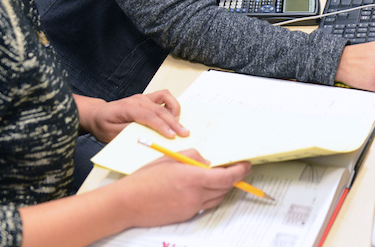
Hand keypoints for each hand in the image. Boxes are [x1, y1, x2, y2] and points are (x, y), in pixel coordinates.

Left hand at [82, 90, 188, 143]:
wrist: (98, 114)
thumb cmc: (103, 125)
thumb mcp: (111, 134)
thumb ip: (128, 133)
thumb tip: (146, 136)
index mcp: (127, 108)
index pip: (148, 116)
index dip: (161, 126)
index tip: (171, 136)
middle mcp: (137, 100)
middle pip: (159, 109)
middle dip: (173, 122)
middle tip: (184, 134)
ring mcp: (143, 97)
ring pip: (165, 97)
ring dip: (175, 109)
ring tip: (179, 124)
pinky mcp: (147, 98)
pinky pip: (163, 96)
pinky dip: (171, 104)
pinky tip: (173, 116)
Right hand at [117, 151, 252, 227]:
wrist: (128, 203)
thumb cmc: (145, 179)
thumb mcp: (171, 158)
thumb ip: (193, 157)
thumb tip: (208, 162)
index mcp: (192, 178)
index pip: (227, 177)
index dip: (240, 171)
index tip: (246, 165)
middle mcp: (195, 195)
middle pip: (225, 188)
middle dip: (234, 178)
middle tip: (237, 168)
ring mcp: (192, 208)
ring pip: (218, 198)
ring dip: (223, 187)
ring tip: (219, 176)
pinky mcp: (187, 216)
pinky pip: (205, 205)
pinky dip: (209, 196)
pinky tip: (202, 187)